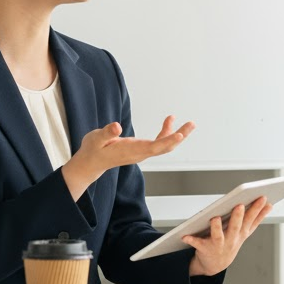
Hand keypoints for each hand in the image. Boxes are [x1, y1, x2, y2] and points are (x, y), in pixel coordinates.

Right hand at [62, 116, 193, 200]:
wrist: (91, 163)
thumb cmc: (93, 150)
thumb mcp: (96, 139)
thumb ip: (106, 133)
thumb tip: (116, 126)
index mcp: (131, 150)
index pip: (153, 147)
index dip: (167, 141)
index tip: (179, 135)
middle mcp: (140, 153)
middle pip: (164, 147)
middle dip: (179, 136)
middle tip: (191, 124)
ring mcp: (142, 152)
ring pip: (164, 144)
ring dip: (177, 134)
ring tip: (189, 123)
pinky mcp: (141, 149)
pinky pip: (158, 142)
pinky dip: (165, 132)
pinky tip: (168, 121)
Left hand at [183, 196, 271, 277]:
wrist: (215, 266)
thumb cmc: (230, 243)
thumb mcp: (245, 232)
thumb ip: (256, 218)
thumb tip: (270, 204)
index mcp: (241, 233)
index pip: (251, 220)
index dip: (258, 210)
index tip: (263, 198)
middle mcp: (231, 240)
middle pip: (236, 227)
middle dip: (238, 217)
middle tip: (240, 205)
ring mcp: (218, 245)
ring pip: (218, 235)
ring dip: (216, 227)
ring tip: (214, 218)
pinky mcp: (204, 249)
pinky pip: (197, 243)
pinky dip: (191, 239)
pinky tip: (185, 236)